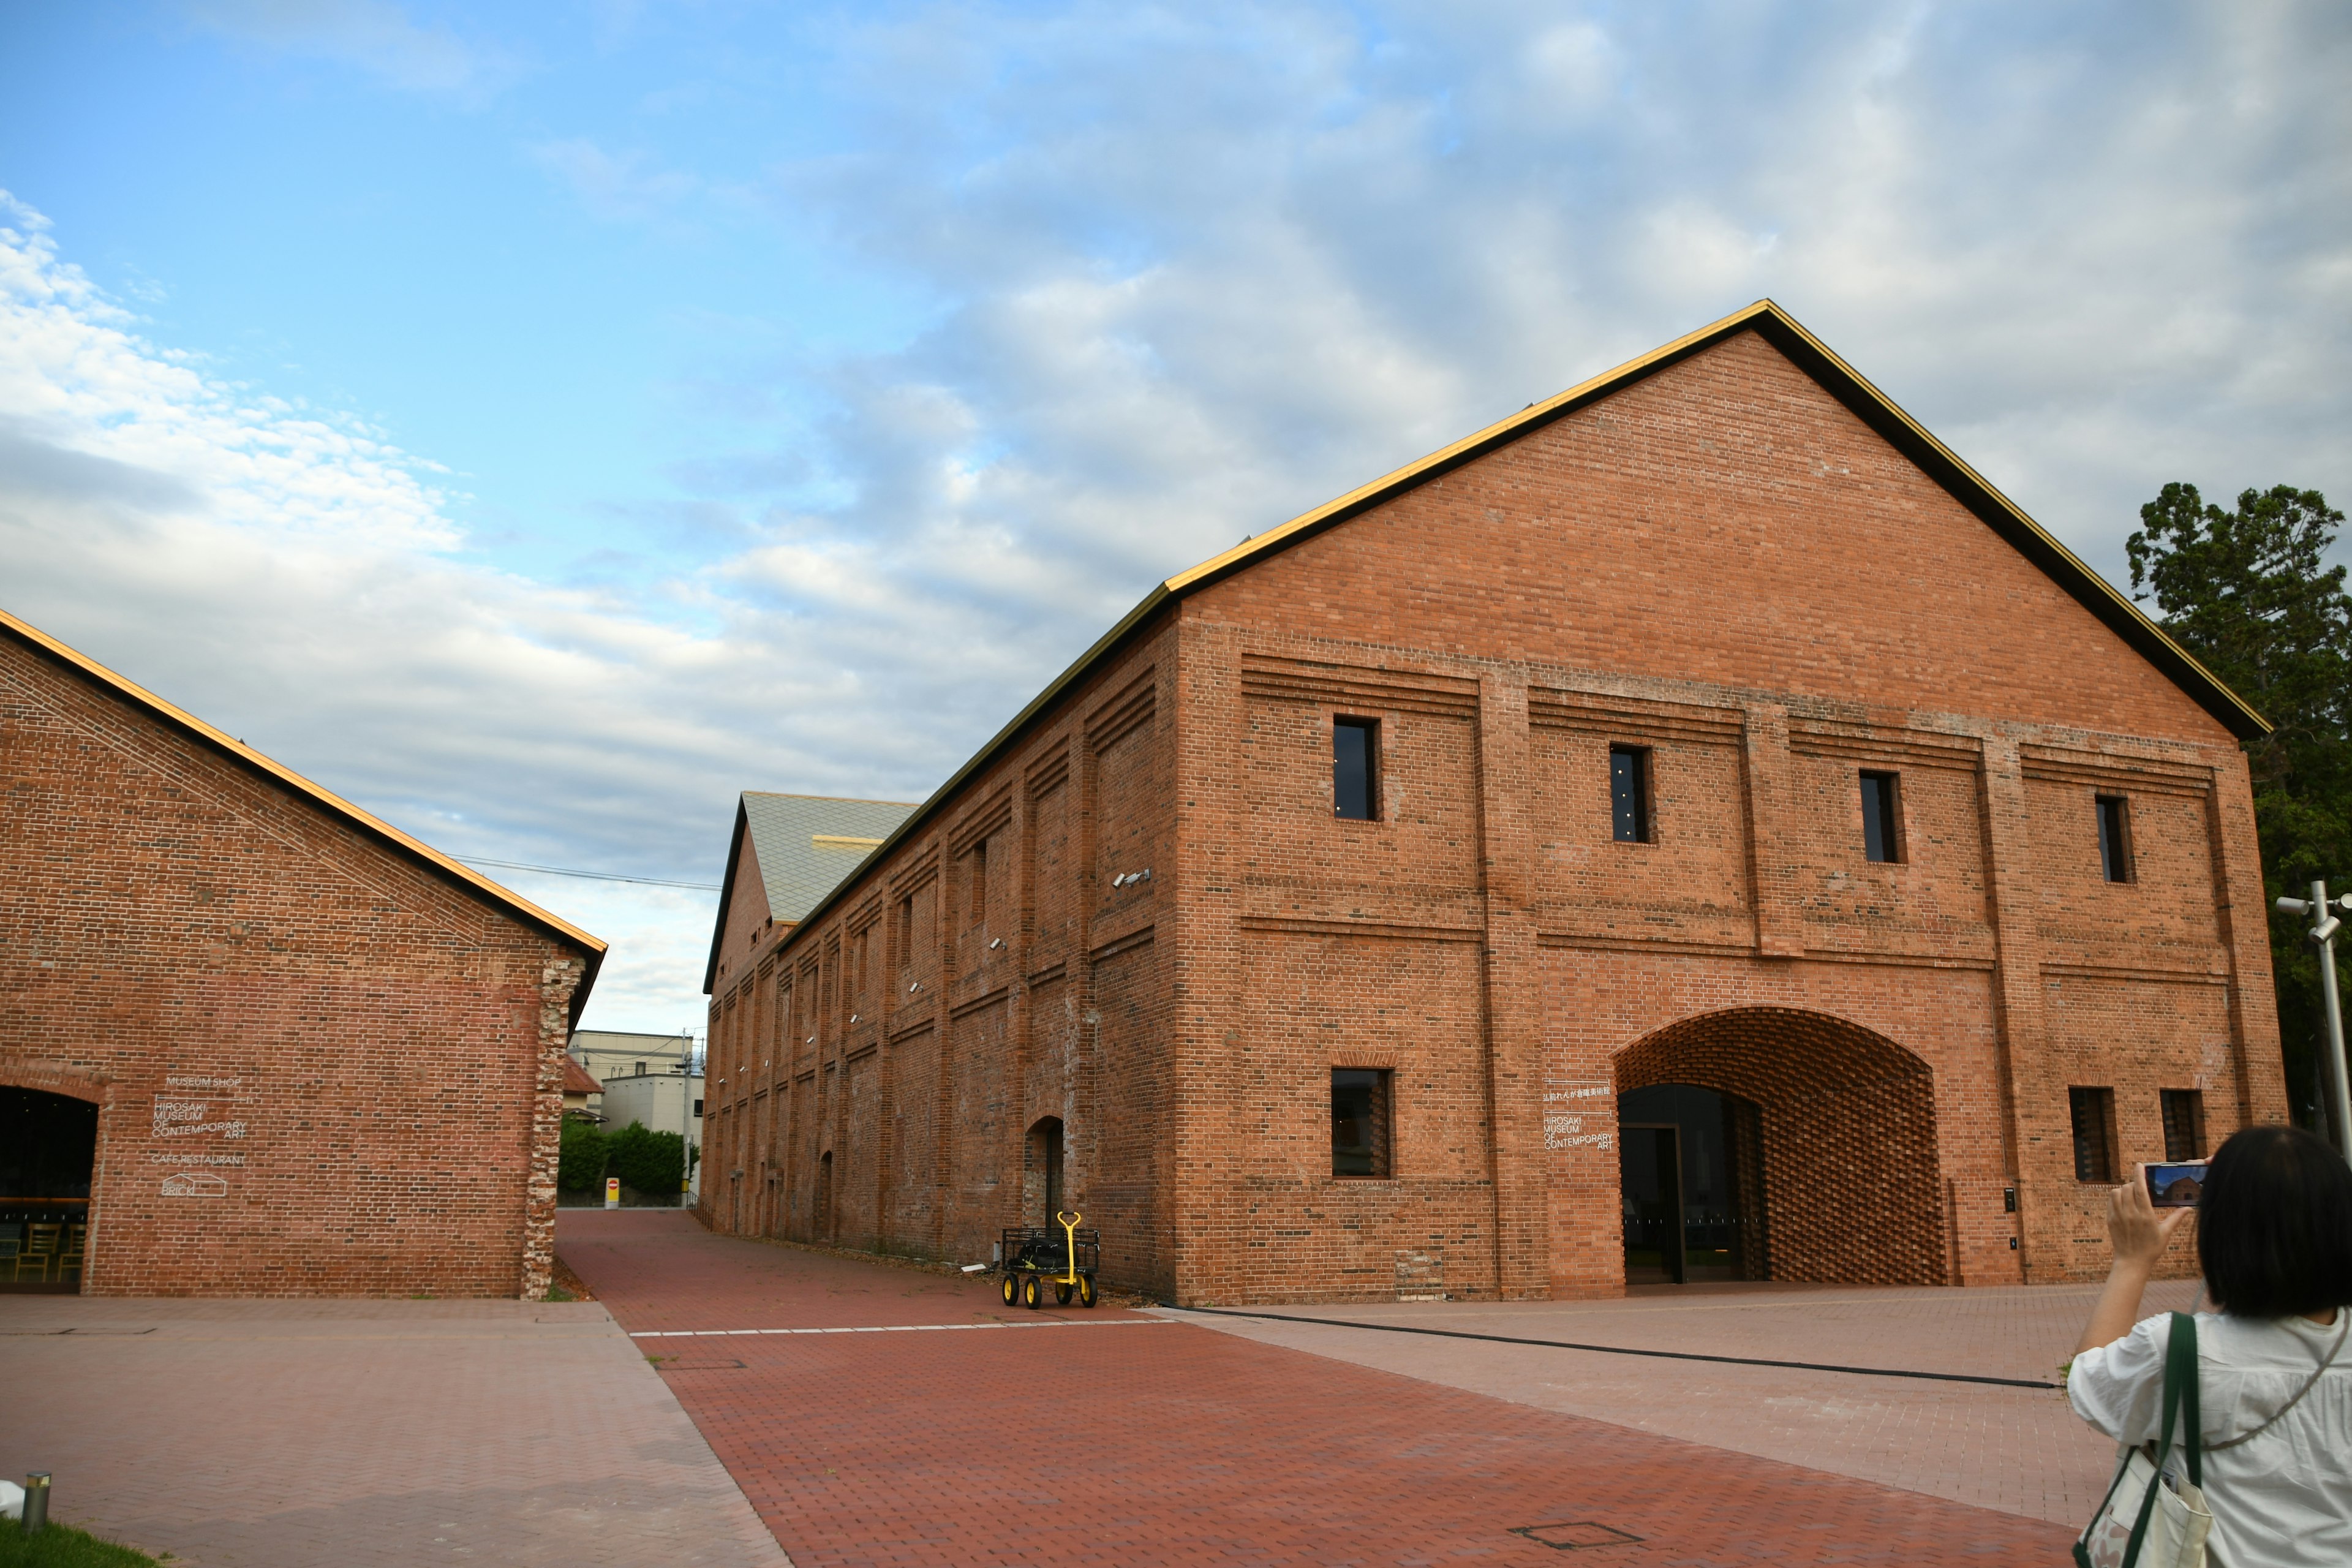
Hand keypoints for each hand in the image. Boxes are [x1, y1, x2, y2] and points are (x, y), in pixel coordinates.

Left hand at [2073, 1178, 2193, 1355]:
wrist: (2132, 1262)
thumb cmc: (2151, 1248)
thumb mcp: (2166, 1233)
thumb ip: (2176, 1218)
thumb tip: (2189, 1208)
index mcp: (2145, 1215)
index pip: (2140, 1188)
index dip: (2139, 1174)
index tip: (2139, 1164)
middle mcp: (2130, 1213)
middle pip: (2127, 1188)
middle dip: (2134, 1184)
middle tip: (2140, 1188)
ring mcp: (2118, 1216)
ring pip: (2116, 1192)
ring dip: (2123, 1190)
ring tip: (2131, 1195)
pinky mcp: (2110, 1220)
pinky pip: (2111, 1202)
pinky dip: (2116, 1198)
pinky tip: (2123, 1203)